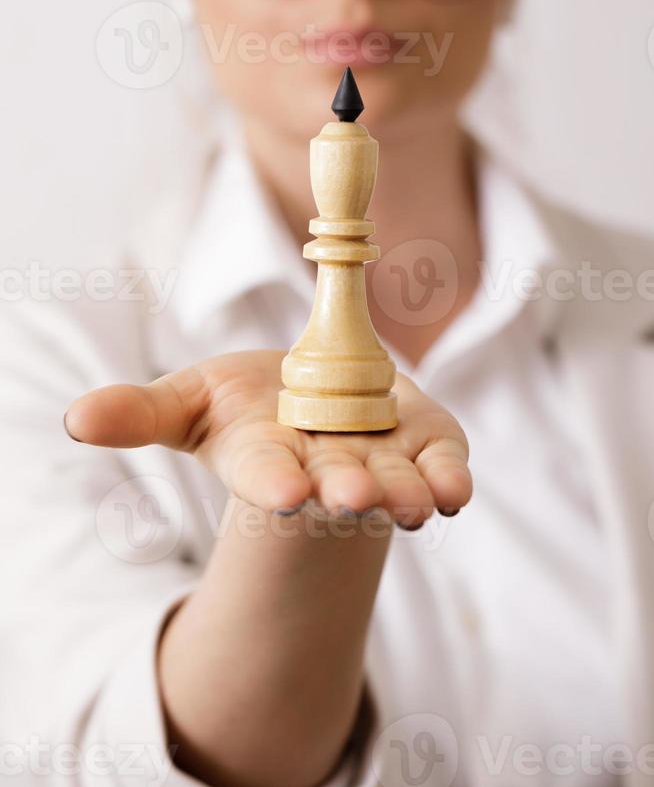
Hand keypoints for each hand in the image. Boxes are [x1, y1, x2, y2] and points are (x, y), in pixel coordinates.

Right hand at [64, 350, 471, 528]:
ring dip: (405, 493)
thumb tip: (75, 419)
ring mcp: (380, 462)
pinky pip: (441, 467)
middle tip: (352, 495)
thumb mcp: (194, 401)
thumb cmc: (253, 408)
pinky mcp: (425, 447)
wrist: (321, 406)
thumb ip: (143, 413)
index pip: (267, 474)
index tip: (284, 491)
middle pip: (336, 483)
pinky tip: (455, 491)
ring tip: (417, 504)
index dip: (274, 482)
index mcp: (267, 458)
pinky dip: (450, 479)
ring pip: (396, 483)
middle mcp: (325, 469)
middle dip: (345, 489)